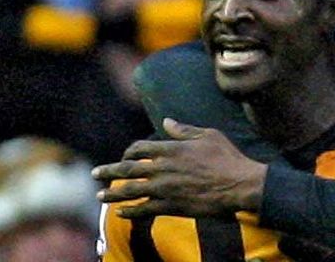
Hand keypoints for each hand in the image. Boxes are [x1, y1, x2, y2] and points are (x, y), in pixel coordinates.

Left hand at [92, 118, 267, 217]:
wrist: (239, 185)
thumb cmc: (228, 158)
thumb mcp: (208, 136)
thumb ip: (184, 130)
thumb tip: (166, 122)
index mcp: (171, 149)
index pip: (140, 148)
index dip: (129, 152)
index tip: (124, 156)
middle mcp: (163, 168)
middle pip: (127, 169)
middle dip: (108, 171)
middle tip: (95, 174)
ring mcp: (165, 188)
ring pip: (130, 191)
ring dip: (112, 193)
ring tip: (100, 196)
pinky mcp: (171, 206)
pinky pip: (144, 209)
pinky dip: (130, 211)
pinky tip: (121, 213)